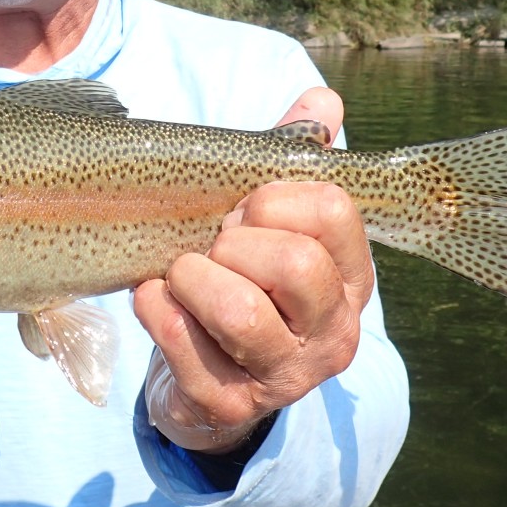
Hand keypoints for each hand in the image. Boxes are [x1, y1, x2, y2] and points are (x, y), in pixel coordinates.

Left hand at [132, 87, 373, 453]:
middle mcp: (333, 331)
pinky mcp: (230, 405)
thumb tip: (322, 101)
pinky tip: (155, 299)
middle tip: (213, 246)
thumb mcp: (273, 223)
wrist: (207, 382)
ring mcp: (285, 376)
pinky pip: (182, 342)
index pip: (331, 211)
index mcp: (351, 277)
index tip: (244, 210)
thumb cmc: (244, 282)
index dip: (273, 198)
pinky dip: (155, 309)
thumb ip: (293, 160)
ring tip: (182, 276)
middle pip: (293, 263)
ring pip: (238, 311)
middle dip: (233, 241)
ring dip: (191, 278)